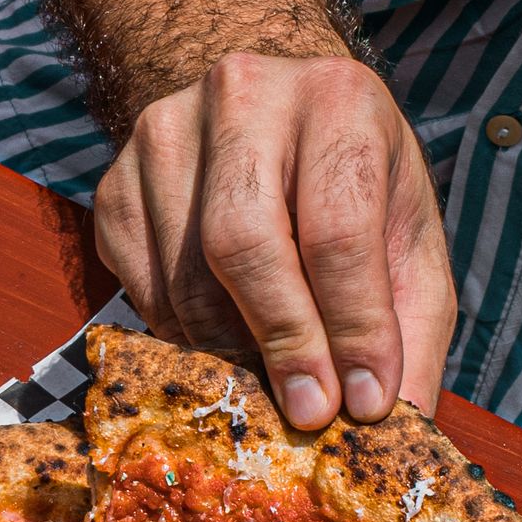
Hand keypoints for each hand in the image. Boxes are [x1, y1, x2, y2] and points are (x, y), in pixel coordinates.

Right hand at [93, 52, 456, 428]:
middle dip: (280, 341)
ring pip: (183, 275)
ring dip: (226, 349)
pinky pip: (138, 285)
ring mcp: (163, 136)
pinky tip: (215, 337)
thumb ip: (409, 325)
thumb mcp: (404, 237)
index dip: (351, 326)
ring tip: (264, 377)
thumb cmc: (347, 186)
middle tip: (304, 412)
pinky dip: (178, 333)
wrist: (266, 112)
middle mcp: (243, 98)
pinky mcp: (113, 182)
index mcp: (338, 99)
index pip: (337, 228)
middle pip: (243, 244)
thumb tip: (393, 424)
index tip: (360, 403)